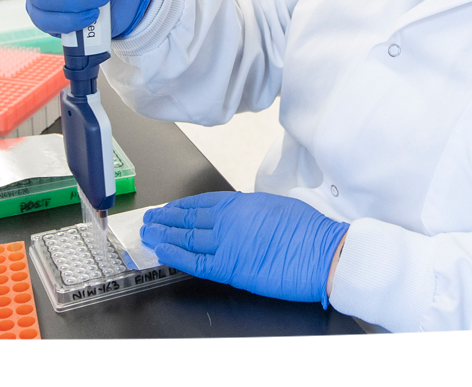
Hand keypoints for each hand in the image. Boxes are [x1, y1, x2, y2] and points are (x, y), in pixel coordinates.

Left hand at [140, 191, 349, 305]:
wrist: (324, 254)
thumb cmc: (309, 232)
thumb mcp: (276, 207)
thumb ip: (250, 212)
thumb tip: (237, 217)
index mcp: (241, 204)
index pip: (201, 203)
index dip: (180, 207)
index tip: (168, 209)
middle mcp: (229, 221)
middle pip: (188, 219)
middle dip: (165, 219)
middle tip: (149, 219)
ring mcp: (227, 244)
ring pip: (186, 238)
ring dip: (163, 235)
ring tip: (148, 234)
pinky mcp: (230, 267)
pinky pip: (195, 261)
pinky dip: (175, 255)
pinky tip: (161, 251)